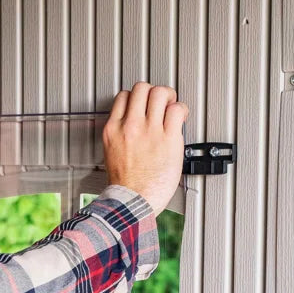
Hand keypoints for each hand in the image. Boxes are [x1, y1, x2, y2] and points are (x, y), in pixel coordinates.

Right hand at [103, 82, 186, 213]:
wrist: (132, 203)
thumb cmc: (125, 186)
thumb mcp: (112, 154)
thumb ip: (121, 135)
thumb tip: (133, 125)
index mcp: (113, 130)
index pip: (124, 96)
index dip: (136, 98)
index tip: (143, 105)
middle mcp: (130, 126)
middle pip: (142, 88)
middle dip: (153, 92)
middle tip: (160, 102)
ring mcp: (149, 131)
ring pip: (160, 93)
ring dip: (168, 97)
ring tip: (171, 107)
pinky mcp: (168, 139)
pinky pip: (177, 110)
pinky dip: (181, 110)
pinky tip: (180, 119)